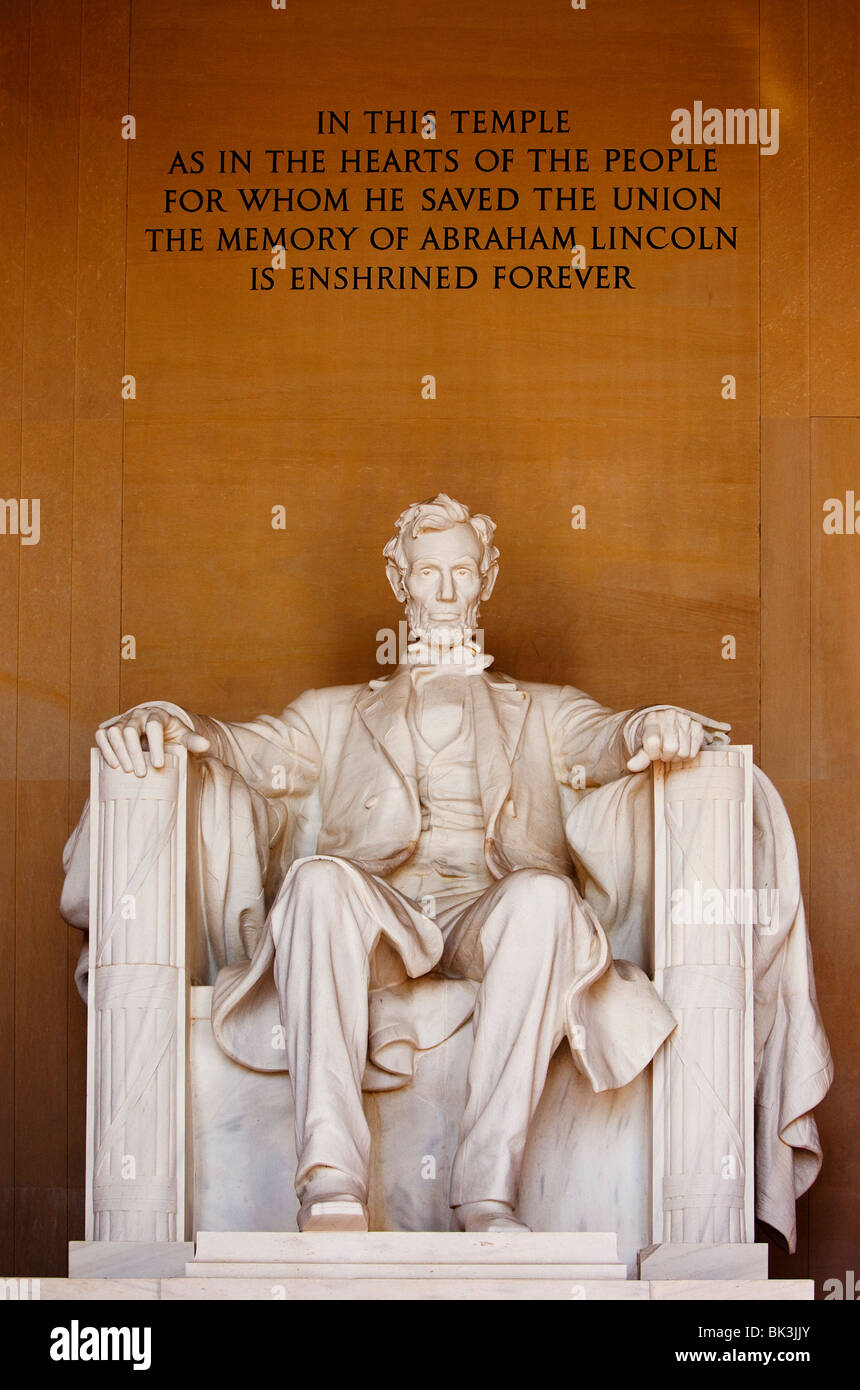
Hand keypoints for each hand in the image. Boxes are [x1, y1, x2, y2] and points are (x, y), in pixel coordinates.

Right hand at [95, 706, 209, 777]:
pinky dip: (105, 748)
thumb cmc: (170, 734)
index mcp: (157, 715)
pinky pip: (101, 735)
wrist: (154, 729)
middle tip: (141, 773)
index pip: (154, 726)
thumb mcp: (183, 736)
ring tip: (128, 771)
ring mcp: (122, 721)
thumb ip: (193, 740)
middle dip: (134, 752)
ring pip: (114, 732)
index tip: (158, 764)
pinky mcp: (109, 728)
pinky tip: (113, 765)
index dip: (155, 745)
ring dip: (119, 752)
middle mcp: (137, 715)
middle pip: (130, 730)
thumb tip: (206, 745)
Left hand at [626, 709, 706, 772]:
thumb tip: (631, 766)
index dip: (652, 753)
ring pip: (683, 752)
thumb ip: (639, 757)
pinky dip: (687, 754)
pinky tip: (681, 747)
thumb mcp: (642, 746)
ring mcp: (685, 720)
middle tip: (663, 752)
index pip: (653, 742)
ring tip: (672, 750)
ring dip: (677, 756)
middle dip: (666, 756)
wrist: (663, 726)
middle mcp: (670, 715)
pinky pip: (694, 752)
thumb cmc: (652, 737)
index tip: (652, 752)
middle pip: (671, 748)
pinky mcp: (697, 727)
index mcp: (652, 718)